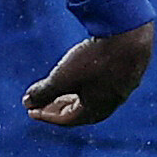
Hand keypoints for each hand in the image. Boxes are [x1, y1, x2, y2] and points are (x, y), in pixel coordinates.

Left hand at [23, 23, 153, 125]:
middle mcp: (112, 103)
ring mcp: (122, 87)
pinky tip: (84, 71)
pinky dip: (88, 82)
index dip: (46, 115)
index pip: (67, 120)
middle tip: (42, 103)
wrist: (130, 36)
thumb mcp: (63, 76)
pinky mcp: (128, 70)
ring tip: (61, 88)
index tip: (31, 110)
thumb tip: (27, 102)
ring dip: (74, 95)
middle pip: (80, 110)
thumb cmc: (95, 60)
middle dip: (58, 107)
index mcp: (96, 111)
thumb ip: (44, 91)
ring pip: (93, 96)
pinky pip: (103, 83)